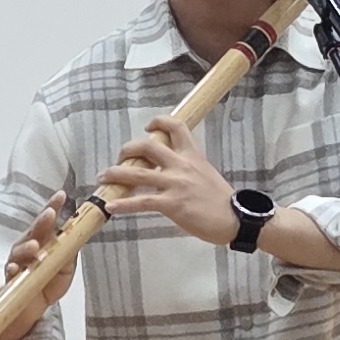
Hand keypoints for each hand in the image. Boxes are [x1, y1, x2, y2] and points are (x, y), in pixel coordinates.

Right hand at [2, 191, 83, 306]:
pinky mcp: (11, 279)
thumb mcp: (65, 268)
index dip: (53, 207)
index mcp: (43, 241)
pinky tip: (15, 267)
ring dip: (27, 247)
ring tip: (36, 246)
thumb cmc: (48, 283)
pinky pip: (9, 272)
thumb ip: (68, 253)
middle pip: (33, 231)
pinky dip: (12, 269)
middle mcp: (28, 247)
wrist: (33, 308)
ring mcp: (17, 262)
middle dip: (41, 222)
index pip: (48, 221)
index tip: (61, 195)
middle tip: (50, 214)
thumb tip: (76, 237)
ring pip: (20, 250)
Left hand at [99, 114, 238, 245]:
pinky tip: (111, 206)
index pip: (176, 127)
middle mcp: (182, 165)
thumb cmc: (222, 200)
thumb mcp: (206, 173)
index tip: (148, 126)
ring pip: (138, 174)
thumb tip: (169, 170)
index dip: (159, 122)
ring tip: (103, 177)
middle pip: (147, 147)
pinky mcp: (172, 204)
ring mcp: (176, 184)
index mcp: (192, 155)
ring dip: (116, 174)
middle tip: (119, 158)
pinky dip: (124, 204)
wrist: (236, 218)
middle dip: (127, 149)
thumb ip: (187, 168)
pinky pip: (142, 202)